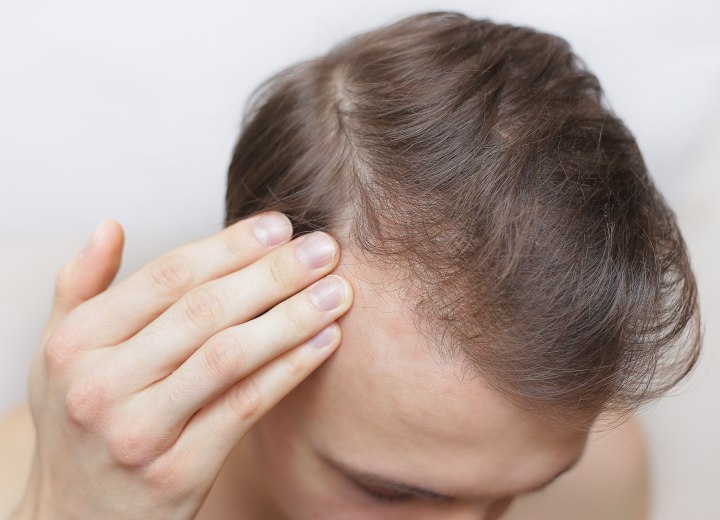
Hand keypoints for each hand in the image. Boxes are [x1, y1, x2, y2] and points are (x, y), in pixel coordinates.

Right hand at [13, 212, 351, 519]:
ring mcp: (139, 432)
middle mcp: (100, 385)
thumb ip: (81, 288)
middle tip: (325, 249)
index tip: (280, 226)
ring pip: (230, 356)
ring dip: (293, 317)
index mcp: (75, 343)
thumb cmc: (79, 425)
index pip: (167, 276)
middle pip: (205, 311)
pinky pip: (245, 407)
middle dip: (274, 274)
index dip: (230, 246)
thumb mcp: (60, 355)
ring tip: (338, 291)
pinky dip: (290, 369)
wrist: (75, 519)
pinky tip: (325, 341)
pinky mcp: (178, 472)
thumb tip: (111, 226)